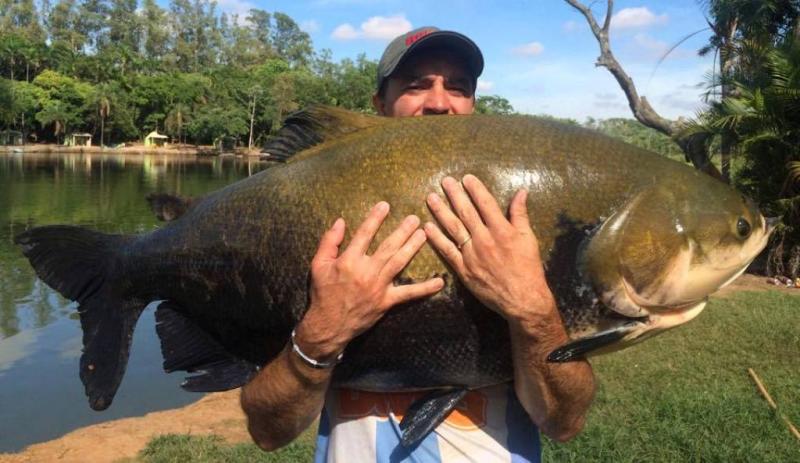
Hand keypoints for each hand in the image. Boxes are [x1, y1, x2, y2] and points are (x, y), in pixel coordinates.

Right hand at [295, 202, 444, 360]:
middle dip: (403, 231)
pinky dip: (425, 288)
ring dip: (413, 247)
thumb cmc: (323, 293)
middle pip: (388, 246)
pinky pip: (408, 294)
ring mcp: (379, 287)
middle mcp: (366, 271)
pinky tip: (439, 282)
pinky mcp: (386, 301)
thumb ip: (329, 242)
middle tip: (415, 218)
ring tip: (424, 234)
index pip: (364, 234)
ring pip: (399, 263)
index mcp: (349, 261)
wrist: (328, 325)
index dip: (375, 218)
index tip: (385, 205)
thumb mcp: (318, 265)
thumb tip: (340, 221)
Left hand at [424, 175, 555, 324]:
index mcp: (502, 230)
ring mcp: (472, 255)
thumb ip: (521, 214)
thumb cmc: (528, 268)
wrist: (523, 299)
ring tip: (431, 198)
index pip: (486, 203)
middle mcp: (485, 239)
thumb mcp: (528, 238)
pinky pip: (448, 251)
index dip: (475, 189)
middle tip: (444, 181)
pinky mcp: (464, 270)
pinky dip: (437, 239)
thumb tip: (521, 192)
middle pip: (466, 212)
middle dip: (454, 195)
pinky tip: (427, 227)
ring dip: (441, 212)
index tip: (466, 178)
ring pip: (453, 228)